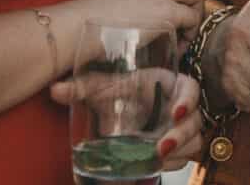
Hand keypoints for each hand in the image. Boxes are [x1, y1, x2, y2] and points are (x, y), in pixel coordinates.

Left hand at [48, 71, 205, 169]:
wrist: (127, 107)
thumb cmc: (123, 90)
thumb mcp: (106, 88)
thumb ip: (83, 88)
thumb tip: (55, 90)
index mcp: (171, 85)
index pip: (191, 89)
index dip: (188, 100)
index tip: (175, 112)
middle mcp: (181, 107)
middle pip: (194, 122)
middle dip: (181, 136)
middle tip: (160, 147)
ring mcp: (182, 128)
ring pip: (193, 142)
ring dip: (179, 153)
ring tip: (157, 159)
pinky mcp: (178, 146)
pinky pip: (184, 157)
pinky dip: (173, 162)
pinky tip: (157, 164)